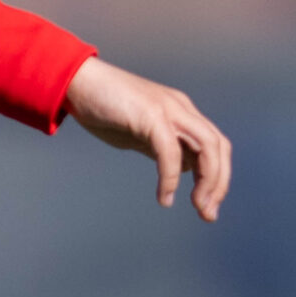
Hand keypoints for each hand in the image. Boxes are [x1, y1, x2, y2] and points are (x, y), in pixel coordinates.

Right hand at [63, 56, 231, 222]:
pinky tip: (164, 197)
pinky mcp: (151, 115)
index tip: (206, 205)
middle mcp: (181, 109)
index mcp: (181, 112)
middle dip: (219, 184)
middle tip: (208, 214)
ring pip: (207, 147)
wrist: (76, 82)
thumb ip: (161, 147)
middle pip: (219, 147)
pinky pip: (170, 151)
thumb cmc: (102, 106)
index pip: (215, 145)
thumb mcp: (139, 132)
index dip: (218, 176)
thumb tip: (180, 168)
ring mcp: (169, 109)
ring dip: (207, 182)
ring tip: (197, 207)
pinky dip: (171, 178)